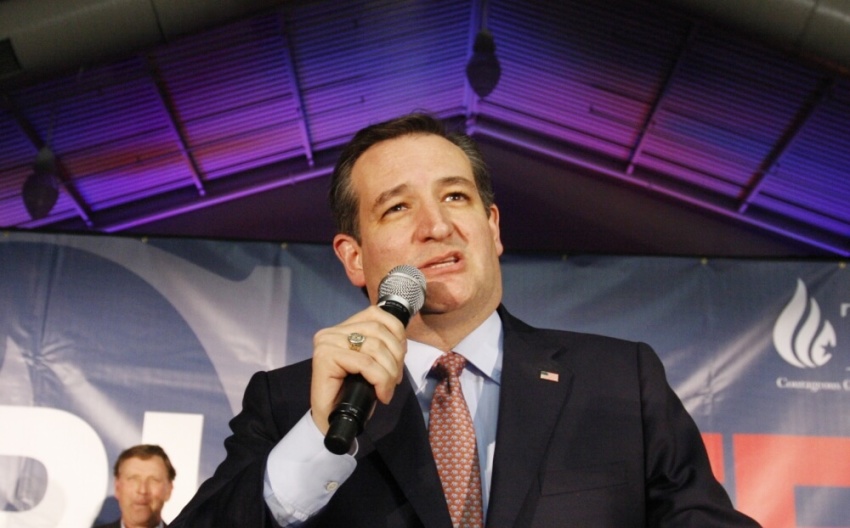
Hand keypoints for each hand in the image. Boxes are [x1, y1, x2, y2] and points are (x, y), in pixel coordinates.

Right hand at [310, 305, 406, 434]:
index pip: (376, 314)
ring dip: (389, 370)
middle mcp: (332, 331)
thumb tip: (401, 342)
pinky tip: (382, 394)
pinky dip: (380, 379)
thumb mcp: (371, 363)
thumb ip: (380, 346)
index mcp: (343, 328)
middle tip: (396, 379)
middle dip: (396, 356)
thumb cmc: (352, 393)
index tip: (401, 357)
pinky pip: (365, 363)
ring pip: (374, 347)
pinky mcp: (325, 357)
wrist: (331, 421)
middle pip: (378, 330)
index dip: (398, 333)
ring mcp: (327, 343)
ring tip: (388, 387)